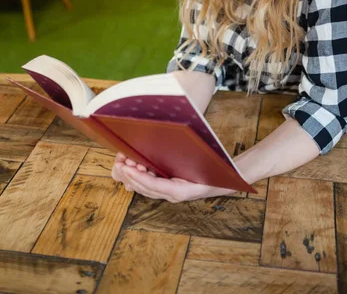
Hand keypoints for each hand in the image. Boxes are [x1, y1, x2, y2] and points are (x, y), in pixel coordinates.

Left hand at [111, 152, 234, 202]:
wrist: (223, 181)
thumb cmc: (213, 171)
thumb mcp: (201, 164)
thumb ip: (185, 163)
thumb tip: (165, 155)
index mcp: (180, 191)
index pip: (154, 185)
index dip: (138, 177)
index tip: (126, 168)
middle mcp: (173, 194)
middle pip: (145, 188)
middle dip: (130, 176)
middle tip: (119, 163)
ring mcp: (170, 193)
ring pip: (145, 188)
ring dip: (132, 177)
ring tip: (123, 164)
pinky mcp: (169, 188)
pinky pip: (150, 186)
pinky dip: (139, 178)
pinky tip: (132, 168)